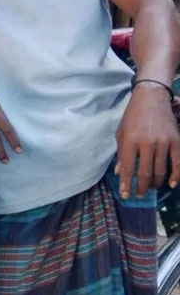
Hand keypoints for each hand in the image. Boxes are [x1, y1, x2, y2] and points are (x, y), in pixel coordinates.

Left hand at [117, 82, 179, 198]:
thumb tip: (120, 173)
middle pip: (145, 172)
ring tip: (151, 187)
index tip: (126, 195)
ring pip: (160, 170)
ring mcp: (163, 142)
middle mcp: (146, 143)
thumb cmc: (132, 116)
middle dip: (141, 187)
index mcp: (129, 141)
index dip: (127, 184)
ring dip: (155, 183)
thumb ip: (121, 153)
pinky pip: (177, 163)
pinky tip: (171, 184)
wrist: (151, 99)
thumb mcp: (121, 133)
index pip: (127, 168)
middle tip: (140, 194)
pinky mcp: (175, 141)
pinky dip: (176, 176)